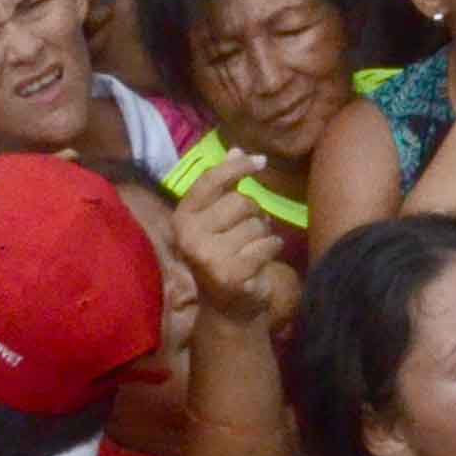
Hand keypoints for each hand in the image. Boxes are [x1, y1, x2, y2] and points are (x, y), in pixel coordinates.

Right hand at [170, 162, 302, 341]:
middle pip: (241, 202)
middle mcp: (190, 236)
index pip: (210, 181)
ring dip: (263, 234)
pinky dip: (272, 249)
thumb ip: (225, 184)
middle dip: (254, 214)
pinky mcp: (231, 273)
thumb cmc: (224, 253)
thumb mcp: (220, 218)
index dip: (237, 167)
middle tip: (246, 232)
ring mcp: (208, 256)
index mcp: (182, 218)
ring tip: (250, 249)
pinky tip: (259, 260)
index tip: (260, 161)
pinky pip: (268, 244)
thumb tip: (236, 149)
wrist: (227, 306)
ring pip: (257, 224)